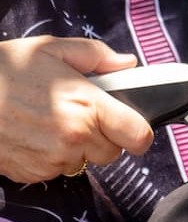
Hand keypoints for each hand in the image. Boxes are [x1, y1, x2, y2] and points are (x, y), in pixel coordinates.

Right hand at [0, 36, 153, 182]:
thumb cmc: (6, 69)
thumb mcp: (54, 49)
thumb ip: (98, 56)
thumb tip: (127, 64)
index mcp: (88, 106)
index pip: (138, 135)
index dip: (140, 131)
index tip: (135, 125)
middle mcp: (74, 137)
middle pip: (114, 151)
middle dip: (106, 135)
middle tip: (85, 113)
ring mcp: (53, 159)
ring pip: (86, 161)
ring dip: (80, 146)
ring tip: (56, 119)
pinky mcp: (33, 173)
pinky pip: (59, 169)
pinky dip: (55, 156)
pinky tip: (39, 134)